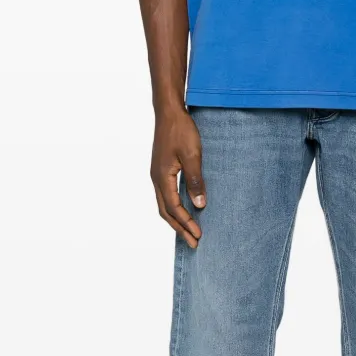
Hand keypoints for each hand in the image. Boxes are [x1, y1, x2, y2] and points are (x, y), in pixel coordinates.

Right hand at [151, 107, 205, 248]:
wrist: (169, 112)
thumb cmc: (181, 131)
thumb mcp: (192, 156)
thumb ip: (195, 181)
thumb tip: (199, 204)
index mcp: (162, 178)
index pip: (174, 208)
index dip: (186, 223)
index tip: (198, 235)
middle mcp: (156, 179)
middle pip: (166, 212)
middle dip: (180, 228)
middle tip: (193, 243)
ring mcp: (157, 175)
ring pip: (164, 205)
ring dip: (176, 220)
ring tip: (188, 232)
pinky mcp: (161, 170)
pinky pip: (166, 195)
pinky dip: (174, 208)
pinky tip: (184, 210)